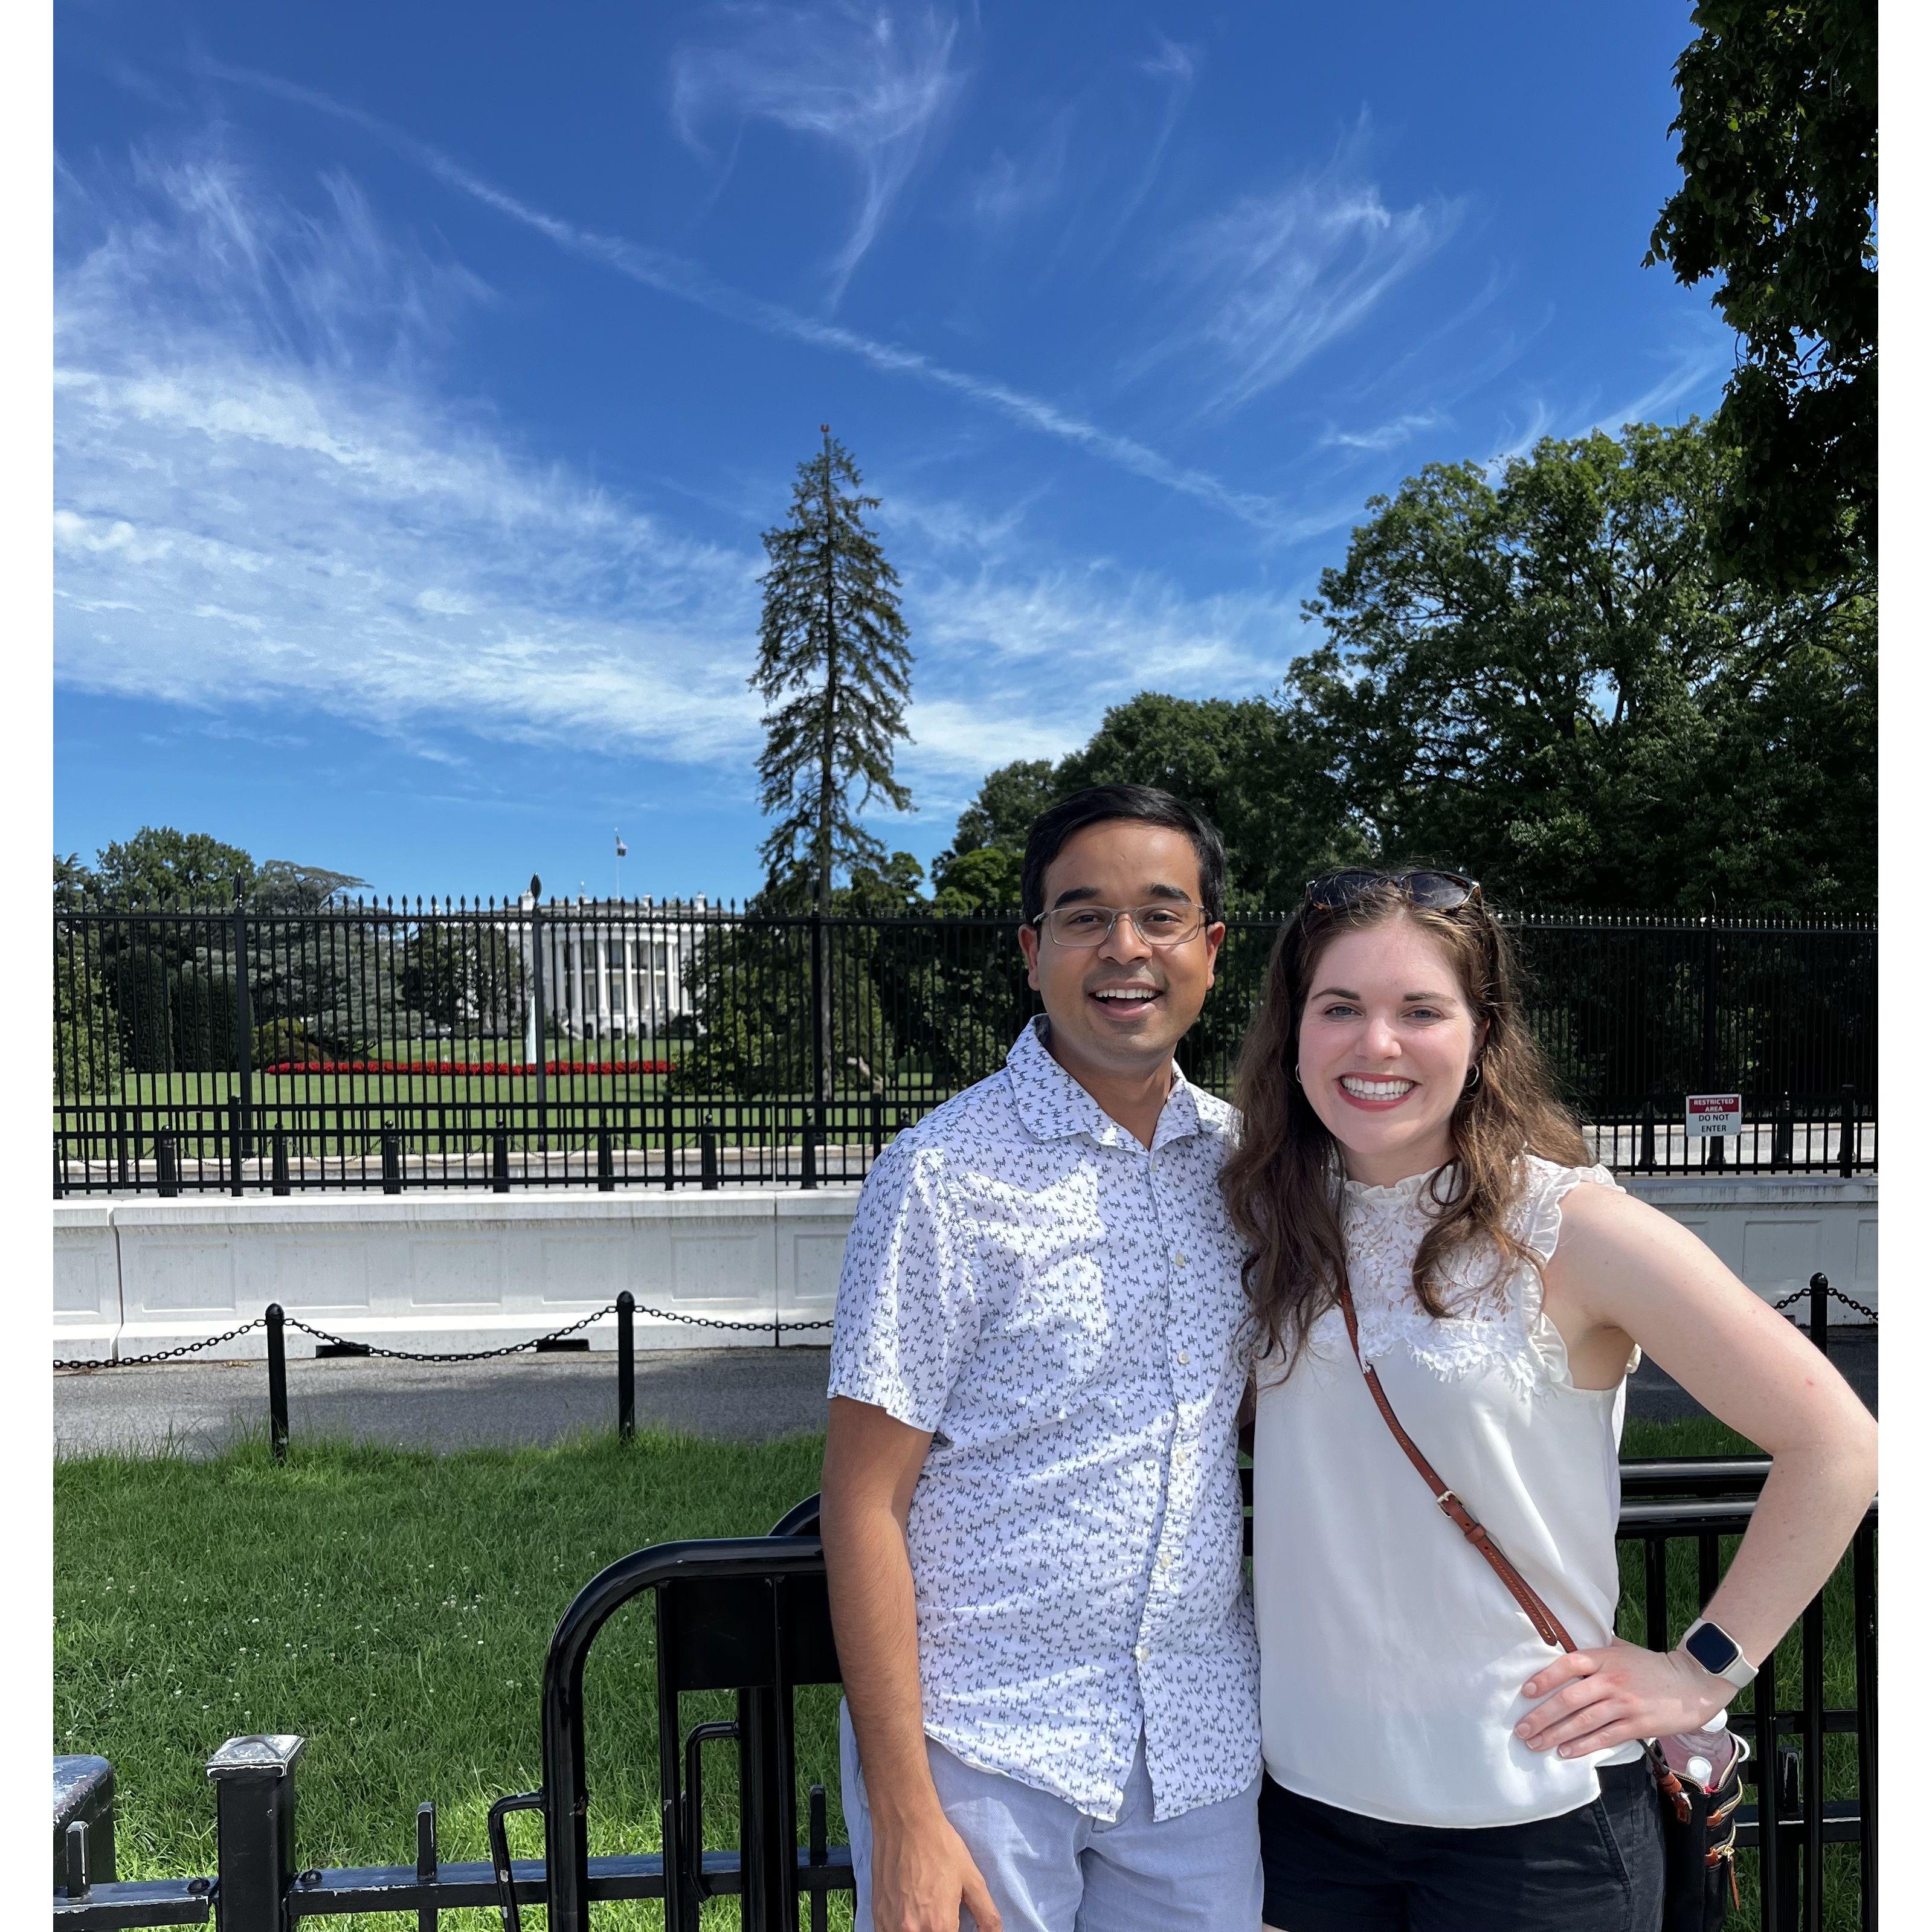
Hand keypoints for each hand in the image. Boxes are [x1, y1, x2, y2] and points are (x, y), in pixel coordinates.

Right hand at [871, 1809, 1002, 1931]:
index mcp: (939, 1925)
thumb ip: (987, 1915)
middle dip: (940, 1930)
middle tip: (942, 1913)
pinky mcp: (877, 1917)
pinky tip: (909, 1916)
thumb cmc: (940, 1847)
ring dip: (920, 1930)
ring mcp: (890, 1926)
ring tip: (925, 1911)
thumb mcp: (972, 1878)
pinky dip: (901, 1930)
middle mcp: (912, 1931)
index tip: (955, 1922)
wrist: (904, 1822)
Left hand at [1515, 1637, 1732, 1757]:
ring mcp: (1624, 1704)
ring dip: (1556, 1734)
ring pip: (1583, 1721)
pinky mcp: (1637, 1725)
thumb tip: (1565, 1646)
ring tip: (1536, 1744)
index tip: (1525, 1692)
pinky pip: (1604, 1737)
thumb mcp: (1621, 1649)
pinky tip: (1565, 1752)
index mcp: (1603, 1658)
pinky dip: (1583, 1746)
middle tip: (1522, 1729)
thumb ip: (1596, 1649)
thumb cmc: (1651, 1666)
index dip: (1544, 1678)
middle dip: (1542, 1716)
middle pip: (1569, 1699)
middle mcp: (1611, 1680)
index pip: (1567, 1664)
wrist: (1691, 1683)